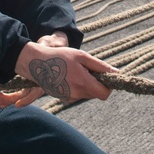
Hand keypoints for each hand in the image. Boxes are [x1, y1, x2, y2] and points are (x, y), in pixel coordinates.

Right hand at [0, 36, 117, 107]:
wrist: (37, 63)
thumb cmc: (60, 56)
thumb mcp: (82, 56)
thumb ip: (100, 66)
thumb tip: (116, 73)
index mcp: (83, 83)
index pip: (104, 94)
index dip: (108, 85)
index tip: (104, 75)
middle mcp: (76, 94)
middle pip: (96, 93)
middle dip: (96, 83)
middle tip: (86, 68)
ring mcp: (68, 97)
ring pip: (86, 94)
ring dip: (86, 84)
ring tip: (75, 70)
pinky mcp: (62, 98)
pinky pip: (77, 94)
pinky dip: (77, 86)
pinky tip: (68, 75)